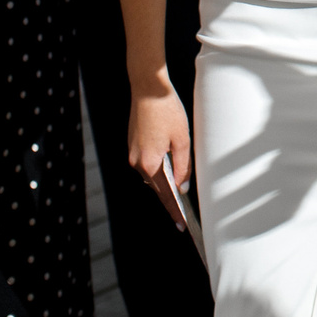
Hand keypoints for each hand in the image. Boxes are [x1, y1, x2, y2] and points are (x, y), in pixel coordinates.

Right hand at [128, 75, 191, 224]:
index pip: (164, 195)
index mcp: (150, 164)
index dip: (174, 211)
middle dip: (170, 197)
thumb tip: (182, 186)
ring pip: (151, 174)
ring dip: (164, 180)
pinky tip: (169, 165)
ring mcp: (132, 154)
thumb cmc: (166, 111)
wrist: (148, 90)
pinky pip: (146, 163)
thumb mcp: (182, 140)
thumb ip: (182, 167)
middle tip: (184, 212)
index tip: (181, 226)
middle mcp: (137, 163)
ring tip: (180, 186)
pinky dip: (157, 167)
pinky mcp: (132, 145)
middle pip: (156, 187)